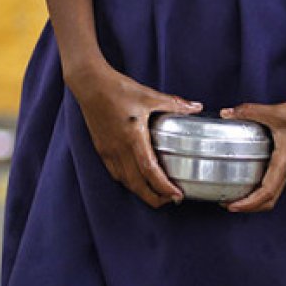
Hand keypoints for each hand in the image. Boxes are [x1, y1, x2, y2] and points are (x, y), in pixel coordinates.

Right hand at [66, 63, 202, 207]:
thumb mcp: (149, 95)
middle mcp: (119, 149)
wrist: (90, 84)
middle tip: (171, 200)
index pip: (150, 171)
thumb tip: (196, 107)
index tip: (177, 195)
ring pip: (126, 182)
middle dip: (155, 198)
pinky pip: (115, 173)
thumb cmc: (118, 89)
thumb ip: (174, 104)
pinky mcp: (101, 149)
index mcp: (133, 137)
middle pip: (137, 185)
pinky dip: (128, 182)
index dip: (164, 187)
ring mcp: (108, 151)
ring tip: (157, 194)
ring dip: (142, 192)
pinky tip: (137, 180)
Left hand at [218, 91, 285, 212]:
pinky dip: (259, 188)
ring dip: (254, 199)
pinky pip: (273, 181)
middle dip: (249, 207)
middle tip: (228, 203)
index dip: (249, 203)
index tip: (232, 207)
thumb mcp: (275, 112)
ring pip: (272, 193)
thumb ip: (249, 112)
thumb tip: (224, 113)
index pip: (267, 192)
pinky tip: (246, 177)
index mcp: (284, 162)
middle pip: (269, 200)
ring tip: (234, 195)